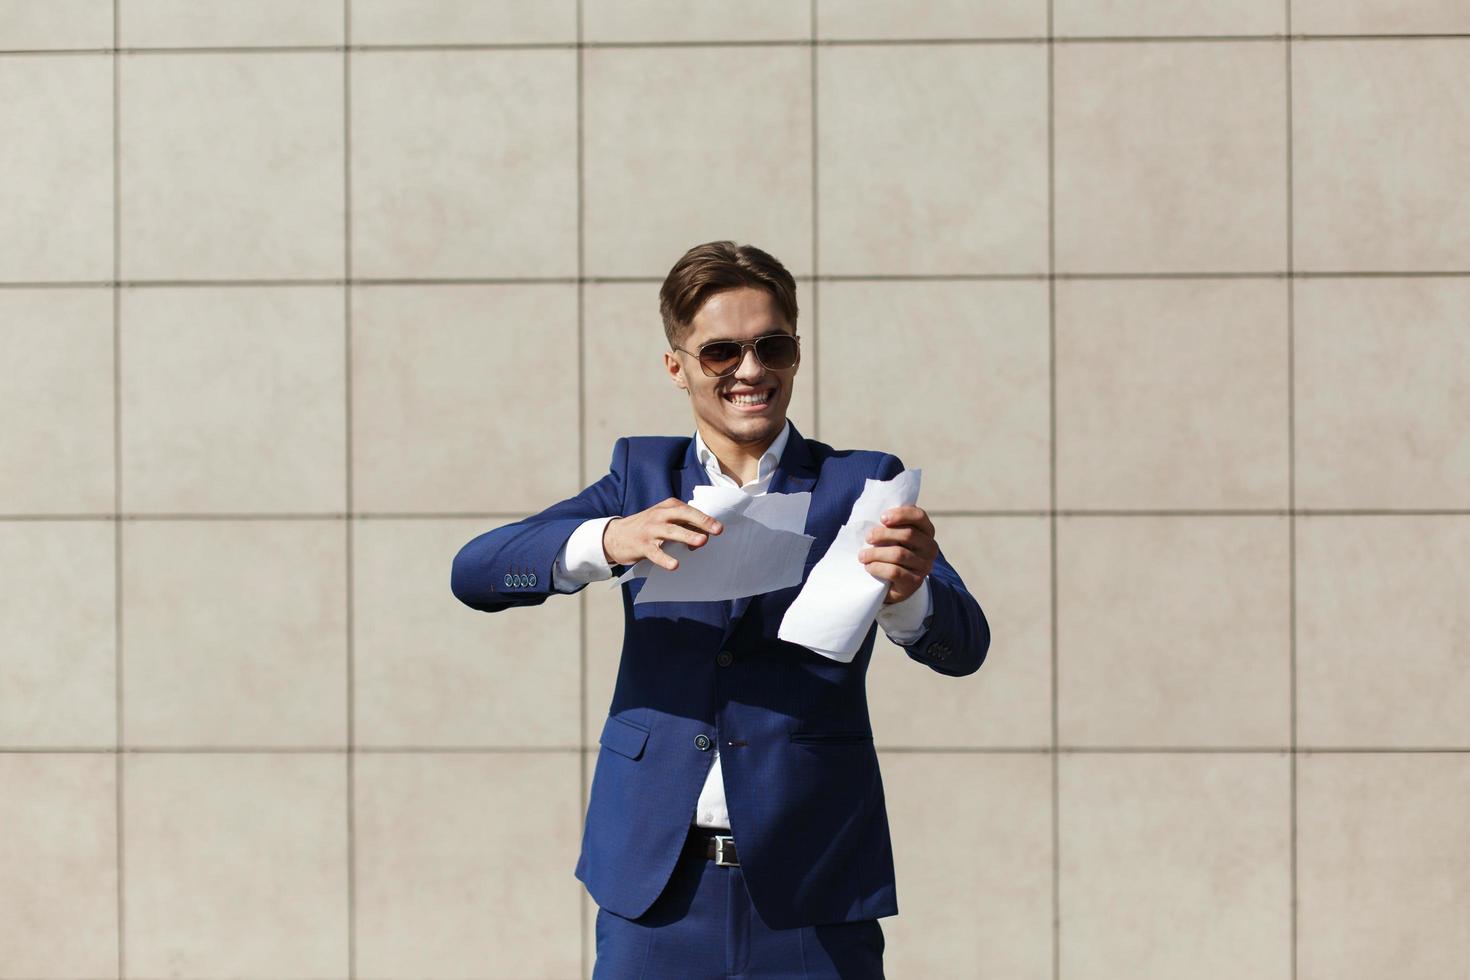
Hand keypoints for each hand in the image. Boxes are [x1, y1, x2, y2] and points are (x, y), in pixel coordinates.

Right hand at [602, 497, 722, 569]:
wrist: (615, 536)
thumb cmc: (647, 528)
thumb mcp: (663, 519)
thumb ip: (682, 525)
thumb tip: (704, 536)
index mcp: (667, 507)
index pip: (689, 510)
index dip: (704, 519)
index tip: (719, 528)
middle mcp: (659, 515)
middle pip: (682, 516)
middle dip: (701, 522)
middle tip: (717, 530)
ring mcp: (650, 530)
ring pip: (671, 532)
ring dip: (687, 536)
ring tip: (701, 542)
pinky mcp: (642, 546)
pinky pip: (655, 553)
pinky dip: (665, 559)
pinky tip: (675, 564)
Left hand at [857, 505, 936, 603]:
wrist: (894, 584)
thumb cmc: (891, 552)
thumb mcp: (894, 536)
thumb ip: (890, 524)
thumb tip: (871, 514)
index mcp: (927, 531)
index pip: (919, 516)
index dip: (901, 514)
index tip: (882, 518)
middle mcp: (930, 547)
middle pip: (908, 535)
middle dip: (883, 534)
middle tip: (868, 537)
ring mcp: (924, 566)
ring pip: (899, 554)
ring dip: (876, 553)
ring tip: (862, 556)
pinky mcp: (915, 582)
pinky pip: (894, 572)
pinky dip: (878, 568)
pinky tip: (869, 567)